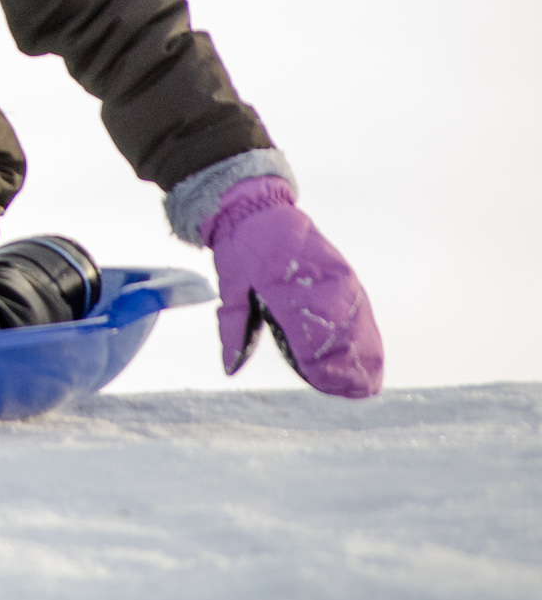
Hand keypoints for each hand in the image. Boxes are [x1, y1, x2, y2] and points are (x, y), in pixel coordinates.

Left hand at [204, 176, 381, 397]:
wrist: (258, 208)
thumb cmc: (241, 250)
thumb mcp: (229, 286)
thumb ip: (233, 328)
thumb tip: (230, 368)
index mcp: (285, 283)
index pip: (309, 330)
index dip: (318, 361)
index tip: (319, 381)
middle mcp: (319, 279)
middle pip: (341, 330)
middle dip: (345, 365)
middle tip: (344, 391)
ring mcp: (337, 276)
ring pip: (358, 322)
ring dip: (362, 355)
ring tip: (362, 385)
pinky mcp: (346, 275)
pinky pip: (362, 310)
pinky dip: (368, 336)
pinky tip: (371, 359)